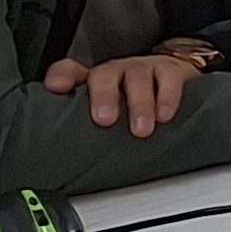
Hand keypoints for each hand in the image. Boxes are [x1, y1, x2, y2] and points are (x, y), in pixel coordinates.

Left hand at [47, 53, 194, 136]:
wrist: (174, 76)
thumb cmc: (132, 100)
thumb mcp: (107, 112)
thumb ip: (87, 129)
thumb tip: (68, 162)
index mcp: (94, 81)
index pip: (71, 71)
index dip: (63, 76)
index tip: (56, 87)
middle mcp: (116, 72)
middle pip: (104, 76)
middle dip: (104, 96)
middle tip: (105, 120)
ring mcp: (143, 69)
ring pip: (137, 79)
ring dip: (139, 104)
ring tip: (141, 130)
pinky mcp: (170, 70)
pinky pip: (168, 78)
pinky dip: (167, 97)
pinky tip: (165, 116)